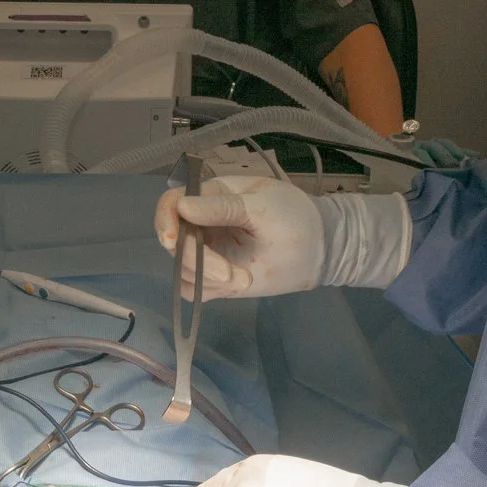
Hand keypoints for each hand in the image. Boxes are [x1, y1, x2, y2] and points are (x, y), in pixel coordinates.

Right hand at [154, 178, 412, 299]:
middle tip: (229, 276)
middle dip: (196, 260)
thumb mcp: (262, 207)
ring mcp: (208, 252)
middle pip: (174, 241)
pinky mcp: (216, 278)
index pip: (172, 203)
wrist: (321, 249)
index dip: (165, 220)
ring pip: (182, 268)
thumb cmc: (295, 218)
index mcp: (211, 195)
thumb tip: (182, 206)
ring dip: (206, 278)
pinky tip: (238, 285)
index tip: (173, 241)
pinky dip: (208, 290)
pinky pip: (194, 288)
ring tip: (242, 279)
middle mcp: (203, 223)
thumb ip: (222, 208)